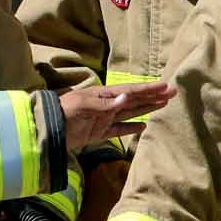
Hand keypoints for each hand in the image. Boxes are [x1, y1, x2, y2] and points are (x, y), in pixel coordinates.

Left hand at [56, 82, 171, 152]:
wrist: (47, 129)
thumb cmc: (64, 111)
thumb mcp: (83, 105)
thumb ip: (105, 104)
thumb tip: (127, 98)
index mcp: (104, 95)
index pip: (131, 92)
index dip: (148, 90)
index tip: (165, 87)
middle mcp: (107, 105)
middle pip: (135, 101)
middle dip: (153, 97)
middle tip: (172, 93)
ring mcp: (104, 119)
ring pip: (131, 114)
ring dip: (147, 109)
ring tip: (162, 105)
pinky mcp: (99, 133)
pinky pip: (119, 130)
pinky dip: (131, 129)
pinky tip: (143, 126)